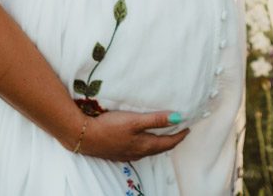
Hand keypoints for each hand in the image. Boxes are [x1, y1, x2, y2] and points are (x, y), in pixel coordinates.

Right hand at [71, 109, 187, 160]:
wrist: (83, 136)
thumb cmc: (109, 127)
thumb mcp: (134, 120)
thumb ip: (156, 119)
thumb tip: (178, 118)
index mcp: (145, 145)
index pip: (168, 142)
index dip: (179, 135)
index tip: (188, 128)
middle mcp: (138, 152)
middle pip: (160, 147)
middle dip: (171, 140)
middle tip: (179, 131)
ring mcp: (127, 154)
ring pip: (149, 149)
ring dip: (158, 142)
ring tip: (163, 133)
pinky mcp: (118, 152)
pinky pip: (138, 150)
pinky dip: (146, 144)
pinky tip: (141, 139)